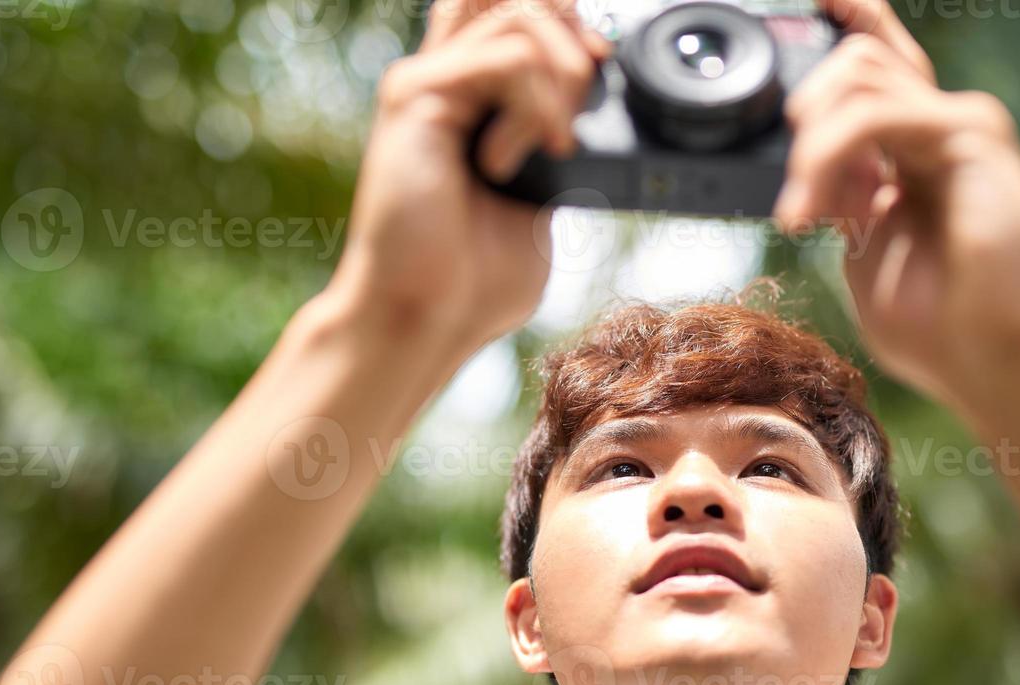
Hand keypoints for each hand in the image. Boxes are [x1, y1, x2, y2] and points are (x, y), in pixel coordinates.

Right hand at [323, 0, 610, 350]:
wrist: (424, 319)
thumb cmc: (470, 284)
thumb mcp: (539, 208)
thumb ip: (558, 157)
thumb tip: (602, 130)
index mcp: (469, 102)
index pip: (509, 12)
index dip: (566, 20)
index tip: (603, 67)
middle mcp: (441, 79)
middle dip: (571, 26)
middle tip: (591, 89)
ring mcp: (426, 83)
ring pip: (519, 15)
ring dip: (566, 75)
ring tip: (562, 142)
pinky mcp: (416, 97)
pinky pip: (506, 58)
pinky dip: (540, 105)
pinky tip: (543, 151)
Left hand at [774, 0, 1019, 420]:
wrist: (1004, 365)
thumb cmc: (947, 331)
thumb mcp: (867, 257)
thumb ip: (841, 203)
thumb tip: (809, 171)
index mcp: (920, 150)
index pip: (879, 60)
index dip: (845, 20)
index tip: (806, 5)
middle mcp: (944, 126)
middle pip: (859, 58)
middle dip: (804, 118)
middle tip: (796, 206)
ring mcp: (962, 126)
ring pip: (858, 75)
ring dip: (810, 149)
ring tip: (801, 216)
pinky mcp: (969, 136)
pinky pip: (873, 115)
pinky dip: (828, 157)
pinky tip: (817, 211)